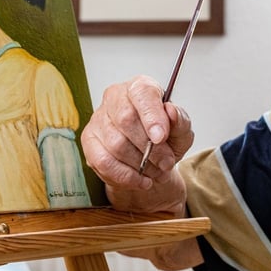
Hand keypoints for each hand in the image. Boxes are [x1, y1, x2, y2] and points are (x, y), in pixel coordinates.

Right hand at [81, 75, 203, 269]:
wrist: (154, 179)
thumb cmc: (168, 149)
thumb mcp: (183, 137)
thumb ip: (180, 122)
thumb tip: (170, 113)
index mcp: (140, 89)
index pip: (141, 90)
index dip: (151, 112)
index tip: (162, 135)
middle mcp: (114, 99)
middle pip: (125, 117)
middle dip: (149, 145)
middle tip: (165, 163)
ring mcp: (97, 123)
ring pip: (113, 141)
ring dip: (139, 162)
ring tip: (155, 172)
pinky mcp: (87, 147)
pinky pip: (100, 162)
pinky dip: (123, 175)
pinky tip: (139, 181)